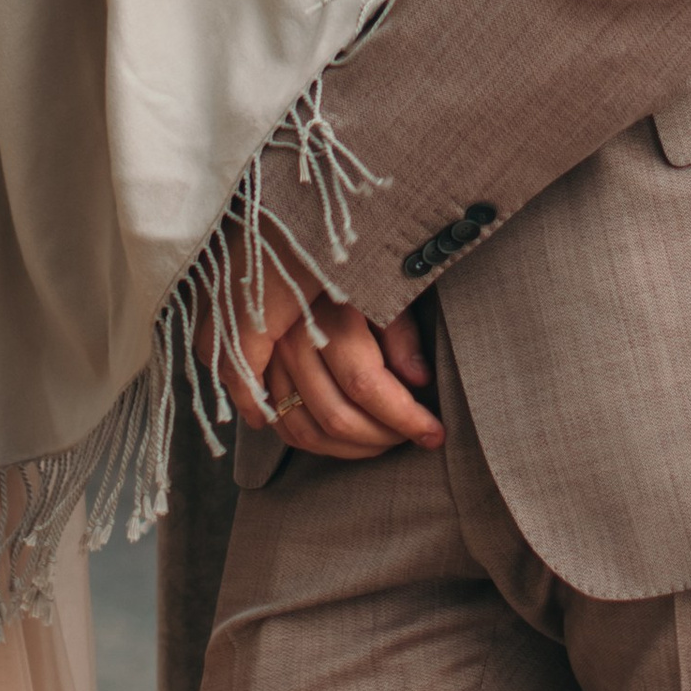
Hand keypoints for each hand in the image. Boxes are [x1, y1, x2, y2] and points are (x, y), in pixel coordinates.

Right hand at [218, 270, 441, 463]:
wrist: (291, 240)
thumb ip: (401, 335)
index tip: (435, 433)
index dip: (405, 418)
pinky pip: (282, 426)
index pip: (367, 386)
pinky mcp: (256, 374)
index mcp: (325, 316)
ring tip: (387, 440)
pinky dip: (319, 444)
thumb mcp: (383, 287)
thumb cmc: (350, 264)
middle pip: (337, 417)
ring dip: (352, 449)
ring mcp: (266, 360)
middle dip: (383, 438)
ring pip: (307, 432)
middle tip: (414, 436)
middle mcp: (289, 342)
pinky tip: (350, 440)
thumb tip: (420, 382)